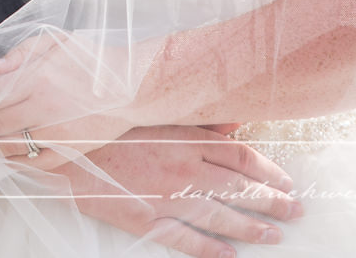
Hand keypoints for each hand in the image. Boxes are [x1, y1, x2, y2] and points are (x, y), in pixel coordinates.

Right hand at [66, 126, 301, 257]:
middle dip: (271, 202)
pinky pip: (184, 239)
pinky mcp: (143, 219)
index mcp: (184, 137)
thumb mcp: (152, 113)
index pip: (240, 155)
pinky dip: (209, 250)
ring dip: (250, 228)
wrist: (60, 144)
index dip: (268, 170)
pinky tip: (229, 257)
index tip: (287, 182)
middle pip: (239, 187)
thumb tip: (235, 122)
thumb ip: (196, 120)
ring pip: (219, 216)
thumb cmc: (105, 125)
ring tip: (273, 237)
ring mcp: (164, 195)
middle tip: (296, 213)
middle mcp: (182, 167)